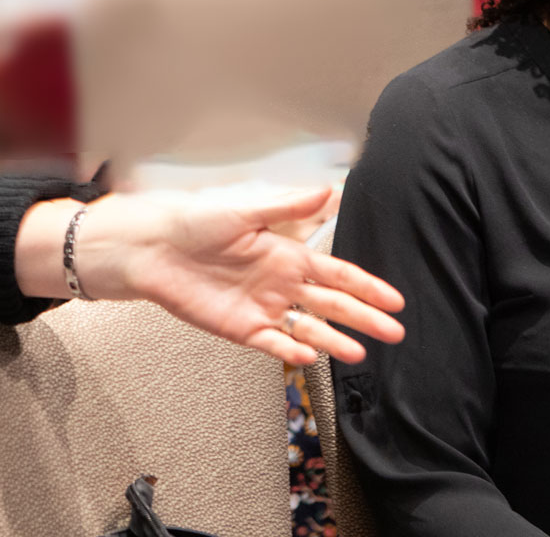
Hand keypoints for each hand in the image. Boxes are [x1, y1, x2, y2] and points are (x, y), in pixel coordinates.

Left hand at [74, 187, 404, 365]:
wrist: (154, 249)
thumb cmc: (195, 222)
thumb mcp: (245, 209)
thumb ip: (288, 207)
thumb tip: (327, 191)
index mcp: (287, 254)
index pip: (337, 274)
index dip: (367, 287)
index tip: (394, 300)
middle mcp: (281, 282)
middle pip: (332, 305)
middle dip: (365, 318)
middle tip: (395, 332)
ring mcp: (263, 307)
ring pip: (309, 329)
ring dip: (336, 341)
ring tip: (361, 354)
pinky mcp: (241, 328)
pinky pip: (274, 343)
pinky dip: (294, 351)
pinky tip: (314, 358)